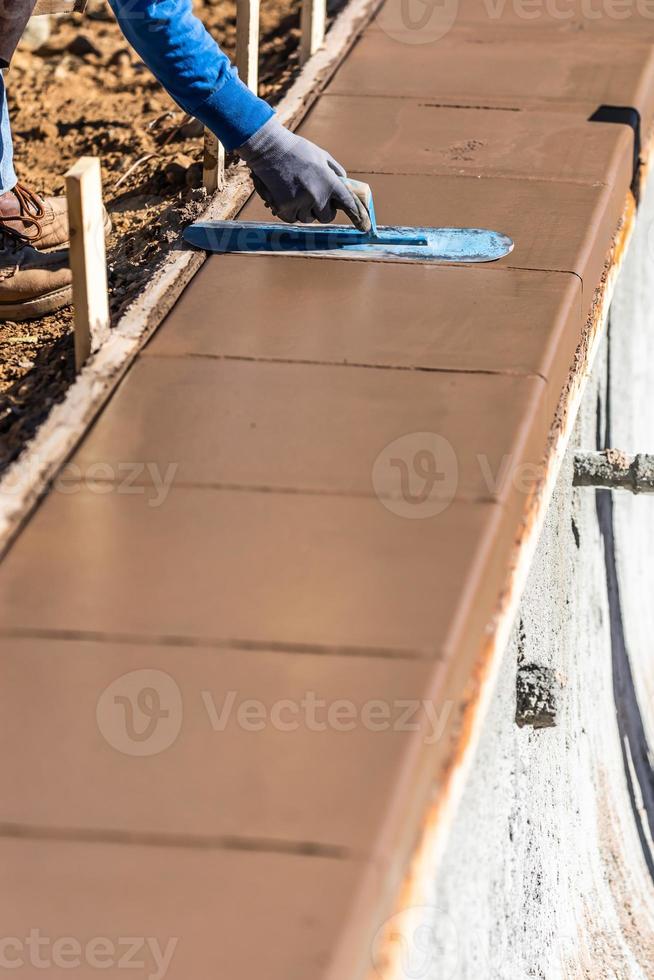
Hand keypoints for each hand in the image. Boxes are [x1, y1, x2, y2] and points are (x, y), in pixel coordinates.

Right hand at [236, 116, 370, 231]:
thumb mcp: (323, 156)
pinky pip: (292, 219)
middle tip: (316, 199)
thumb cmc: (297, 150)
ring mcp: (300, 204)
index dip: (359, 218)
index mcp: (330, 183)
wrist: (269, 148)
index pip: (349, 205)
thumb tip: (345, 186)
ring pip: (308, 219)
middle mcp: (318, 196)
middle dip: (323, 211)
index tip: (365, 228)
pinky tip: (286, 197)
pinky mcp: (285, 208)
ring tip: (297, 192)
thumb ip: (336, 173)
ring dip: (305, 211)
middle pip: (326, 218)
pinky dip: (290, 212)